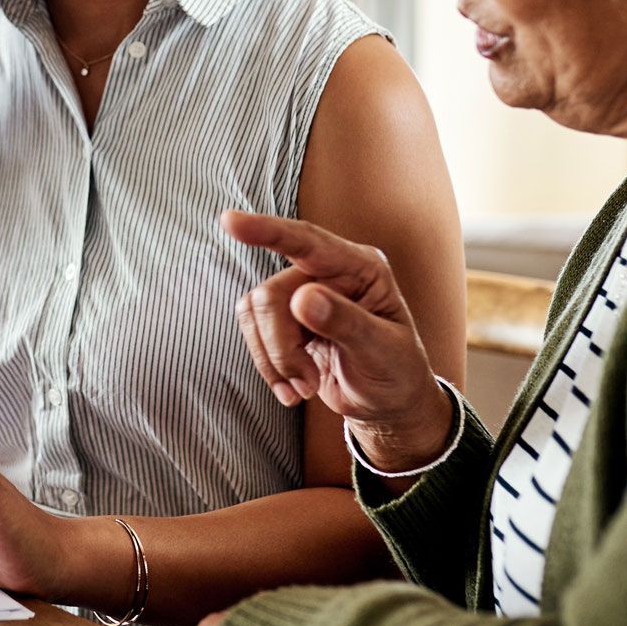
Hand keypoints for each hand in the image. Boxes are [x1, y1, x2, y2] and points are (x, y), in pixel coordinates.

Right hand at [222, 209, 454, 472]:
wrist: (387, 404)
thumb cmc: (397, 373)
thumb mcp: (382, 352)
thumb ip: (345, 322)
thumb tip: (303, 298)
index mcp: (360, 268)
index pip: (308, 242)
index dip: (268, 231)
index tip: (229, 221)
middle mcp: (329, 272)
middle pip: (271, 294)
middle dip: (281, 347)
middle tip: (307, 383)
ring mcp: (304, 293)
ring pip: (255, 313)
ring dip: (274, 360)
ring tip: (305, 387)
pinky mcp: (287, 318)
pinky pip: (253, 331)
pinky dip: (268, 366)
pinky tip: (293, 388)